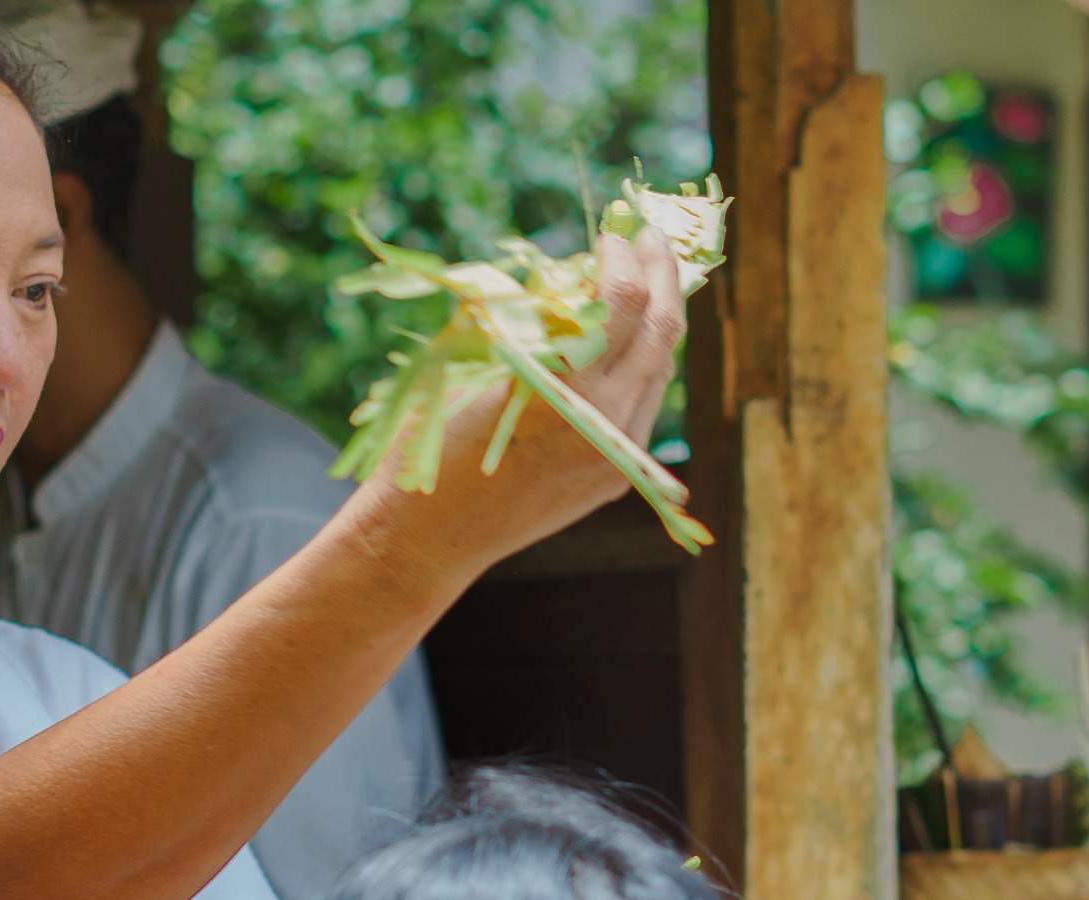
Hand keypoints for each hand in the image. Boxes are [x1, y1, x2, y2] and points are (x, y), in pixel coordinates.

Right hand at [351, 230, 687, 579]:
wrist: (427, 537)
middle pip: (662, 330)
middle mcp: (603, 423)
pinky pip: (643, 407)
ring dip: (656, 319)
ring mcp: (616, 455)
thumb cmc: (430, 442)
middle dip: (661, 274)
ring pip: (660, 369)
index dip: (623, 257)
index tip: (612, 233)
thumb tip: (576, 276)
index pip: (621, 301)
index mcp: (562, 388)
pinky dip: (638, 365)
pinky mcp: (615, 478)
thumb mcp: (475, 365)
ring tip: (642, 281)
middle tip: (650, 238)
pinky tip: (621, 342)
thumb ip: (533, 324)